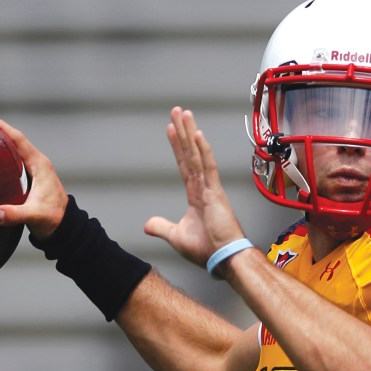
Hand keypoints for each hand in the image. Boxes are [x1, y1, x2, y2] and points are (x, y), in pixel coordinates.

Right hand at [0, 117, 68, 240]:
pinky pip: (12, 161)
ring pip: (13, 150)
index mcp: (39, 165)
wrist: (64, 227)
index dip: (1, 127)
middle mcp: (37, 163)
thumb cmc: (53, 219)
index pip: (19, 139)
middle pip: (14, 140)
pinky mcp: (30, 178)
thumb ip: (15, 215)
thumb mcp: (34, 216)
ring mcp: (33, 170)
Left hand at [144, 107, 244, 266]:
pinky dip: (203, 150)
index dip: (177, 147)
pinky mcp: (216, 193)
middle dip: (183, 131)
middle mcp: (204, 187)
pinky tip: (197, 134)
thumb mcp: (176, 237)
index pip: (184, 165)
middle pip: (190, 153)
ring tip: (184, 114)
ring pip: (198, 155)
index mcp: (196, 195)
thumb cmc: (207, 250)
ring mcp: (211, 188)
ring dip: (190, 133)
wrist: (224, 258)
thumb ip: (161, 227)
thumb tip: (146, 224)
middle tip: (178, 111)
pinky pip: (208, 168)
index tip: (172, 129)